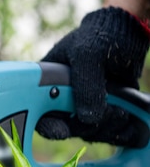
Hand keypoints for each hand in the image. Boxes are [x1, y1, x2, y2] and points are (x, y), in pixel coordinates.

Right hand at [37, 6, 149, 146]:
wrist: (128, 34)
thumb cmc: (99, 36)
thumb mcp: (87, 55)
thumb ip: (85, 86)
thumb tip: (88, 118)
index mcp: (47, 83)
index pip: (38, 111)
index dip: (47, 125)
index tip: (61, 132)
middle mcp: (62, 98)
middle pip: (65, 127)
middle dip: (84, 126)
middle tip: (105, 115)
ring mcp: (82, 105)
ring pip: (87, 131)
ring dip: (105, 128)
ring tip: (121, 112)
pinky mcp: (102, 110)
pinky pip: (106, 130)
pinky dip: (118, 132)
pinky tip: (128, 125)